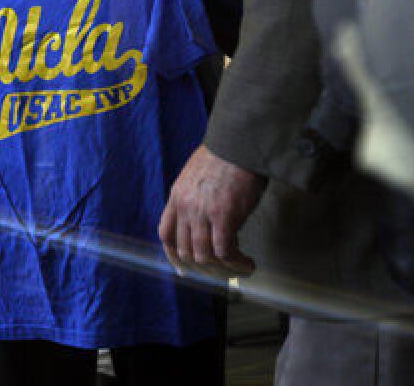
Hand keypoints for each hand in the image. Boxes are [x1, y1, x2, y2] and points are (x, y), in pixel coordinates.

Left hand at [159, 144, 265, 274]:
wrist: (239, 142)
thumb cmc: (226, 155)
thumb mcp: (198, 175)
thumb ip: (196, 198)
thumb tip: (207, 219)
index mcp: (177, 196)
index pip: (166, 234)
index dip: (174, 256)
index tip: (183, 269)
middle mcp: (185, 207)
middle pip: (185, 250)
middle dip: (203, 268)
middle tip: (221, 271)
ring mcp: (202, 212)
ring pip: (204, 256)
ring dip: (222, 269)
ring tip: (239, 268)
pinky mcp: (224, 216)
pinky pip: (225, 252)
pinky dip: (236, 263)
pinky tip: (247, 263)